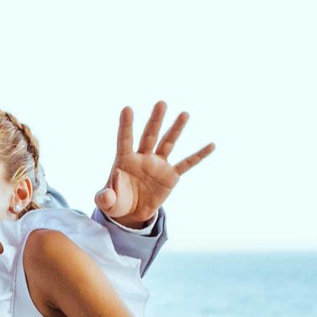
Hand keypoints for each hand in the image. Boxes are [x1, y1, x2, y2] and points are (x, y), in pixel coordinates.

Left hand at [95, 102, 214, 228]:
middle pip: (149, 136)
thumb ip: (105, 198)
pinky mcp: (171, 175)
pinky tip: (211, 145)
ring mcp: (158, 164)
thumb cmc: (117, 203)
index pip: (124, 140)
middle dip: (155, 120)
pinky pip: (187, 164)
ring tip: (184, 114)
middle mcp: (142, 157)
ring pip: (168, 143)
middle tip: (161, 103)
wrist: (132, 213)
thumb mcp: (107, 203)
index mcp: (124, 160)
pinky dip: (199, 156)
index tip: (126, 108)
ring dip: (176, 129)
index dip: (125, 125)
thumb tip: (105, 196)